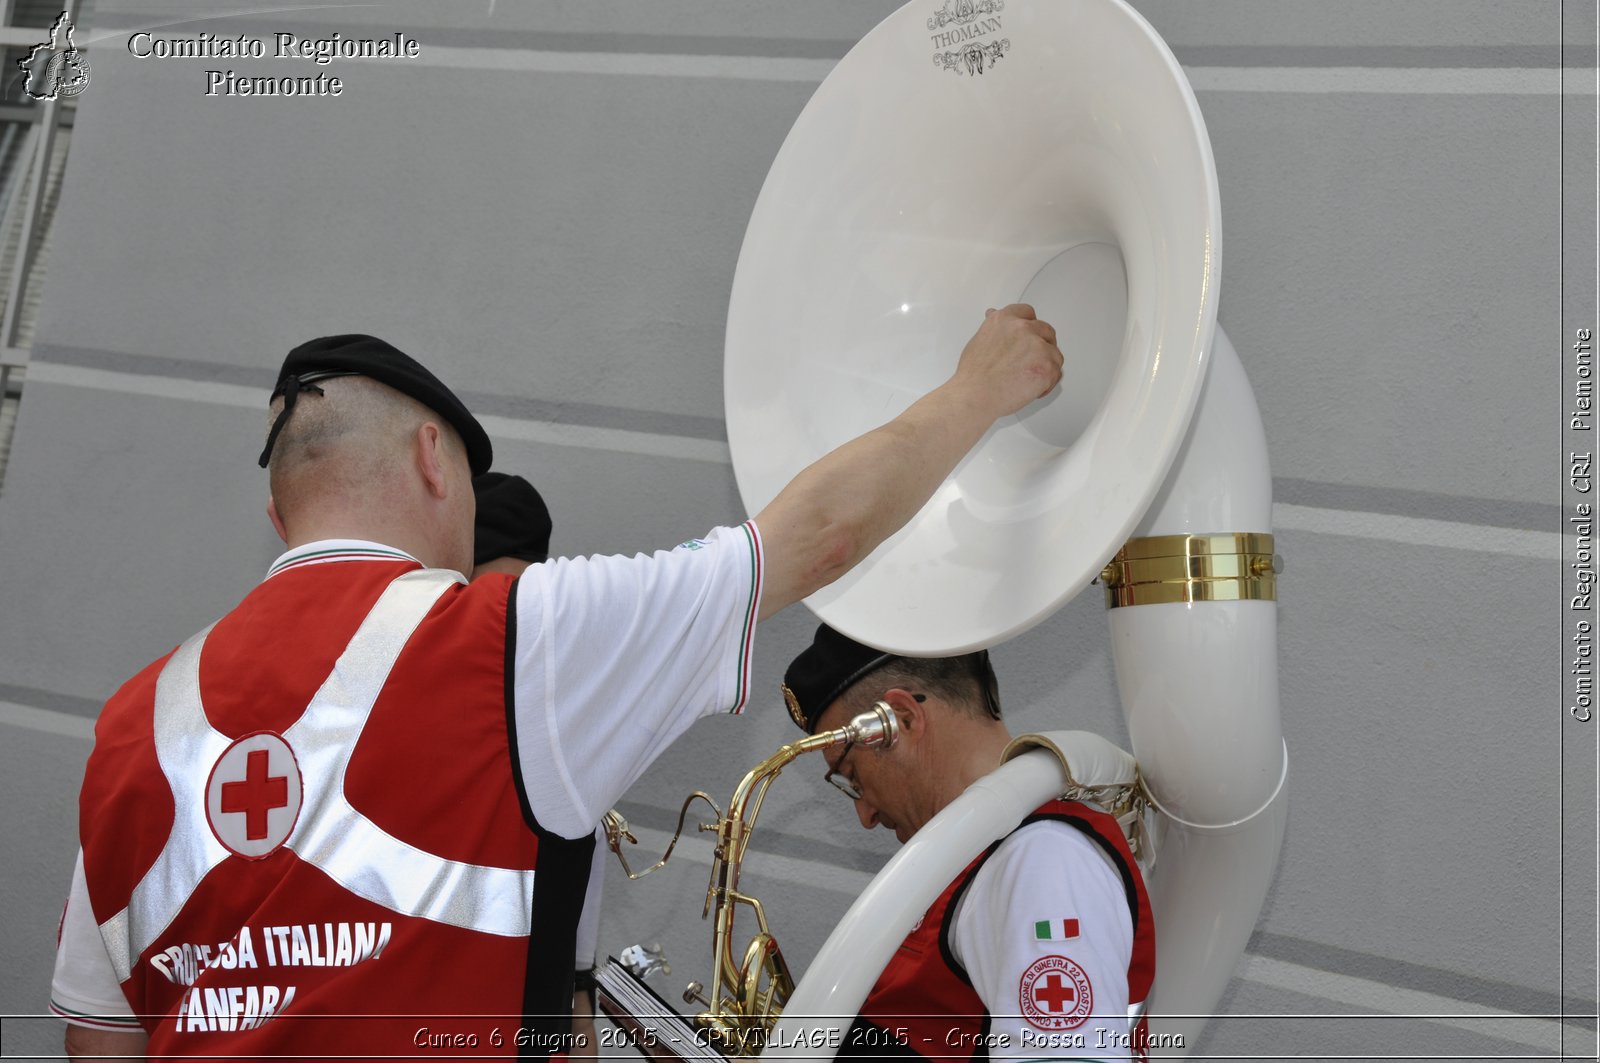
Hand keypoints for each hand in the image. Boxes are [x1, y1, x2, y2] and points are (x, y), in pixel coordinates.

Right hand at [949, 303, 1062, 421]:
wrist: (975, 396)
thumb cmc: (973, 375)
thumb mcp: (979, 340)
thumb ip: (995, 328)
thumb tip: (993, 314)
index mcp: (1005, 319)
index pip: (1028, 313)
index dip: (1030, 327)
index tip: (1028, 337)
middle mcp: (1023, 328)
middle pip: (1046, 332)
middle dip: (1041, 348)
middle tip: (1029, 364)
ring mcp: (1038, 346)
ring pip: (1054, 354)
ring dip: (1045, 367)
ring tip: (1026, 381)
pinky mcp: (1047, 366)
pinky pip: (1057, 373)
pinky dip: (1047, 384)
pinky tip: (1030, 389)